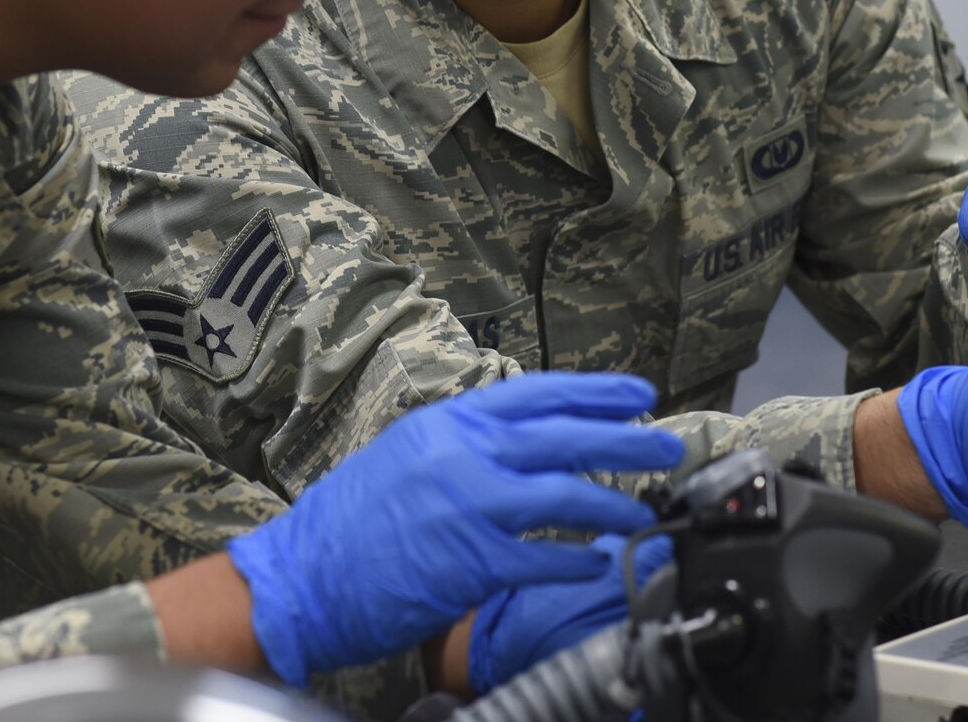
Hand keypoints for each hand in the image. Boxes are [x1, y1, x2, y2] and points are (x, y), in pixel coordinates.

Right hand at [228, 373, 684, 685]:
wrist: (298, 577)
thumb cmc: (348, 522)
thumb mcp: (406, 454)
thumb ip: (464, 443)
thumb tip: (520, 443)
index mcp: (448, 423)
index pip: (537, 394)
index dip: (595, 391)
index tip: (638, 393)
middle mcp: (462, 455)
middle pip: (565, 437)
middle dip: (626, 439)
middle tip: (669, 445)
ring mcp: (468, 508)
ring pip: (564, 496)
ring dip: (613, 504)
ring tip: (643, 512)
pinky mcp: (470, 564)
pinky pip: (542, 560)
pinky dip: (575, 563)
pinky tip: (597, 565)